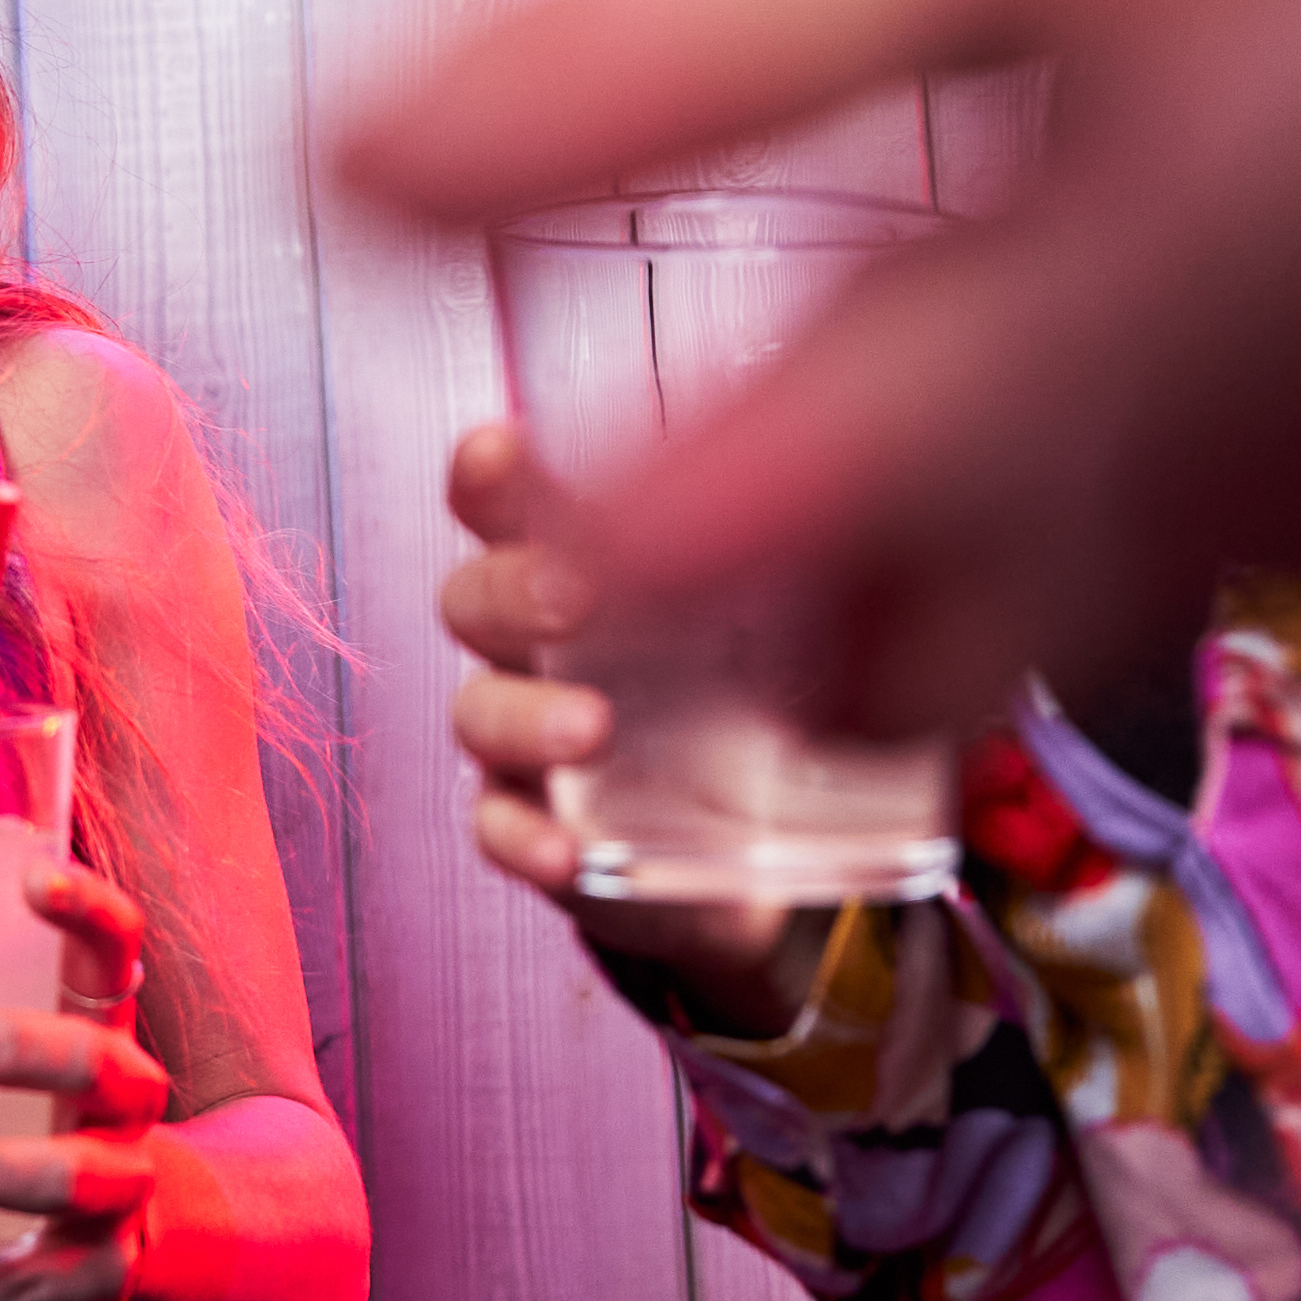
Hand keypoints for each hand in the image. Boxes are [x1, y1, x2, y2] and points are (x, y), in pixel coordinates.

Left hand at [0, 849, 168, 1300]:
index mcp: (100, 1021)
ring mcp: (122, 1188)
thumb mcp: (10, 1022)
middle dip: (15, 1048)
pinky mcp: (101, 1273)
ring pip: (73, 1177)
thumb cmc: (33, 1098)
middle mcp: (126, 1098)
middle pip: (93, 1061)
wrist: (123, 1223)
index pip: (114, 948)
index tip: (30, 876)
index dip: (85, 908)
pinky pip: (36, 1283)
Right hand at [434, 421, 825, 1031]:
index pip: (510, 503)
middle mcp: (536, 647)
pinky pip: (497, 829)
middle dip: (513, 589)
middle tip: (575, 596)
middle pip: (476, 598)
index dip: (492, 476)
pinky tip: (564, 850)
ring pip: (478, 713)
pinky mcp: (541, 828)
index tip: (501, 450)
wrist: (761, 837)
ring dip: (525, 718)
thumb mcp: (779, 605)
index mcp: (580, 567)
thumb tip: (825, 477)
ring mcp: (527, 741)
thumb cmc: (756, 687)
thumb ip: (774, 543)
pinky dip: (522, 840)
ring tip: (590, 730)